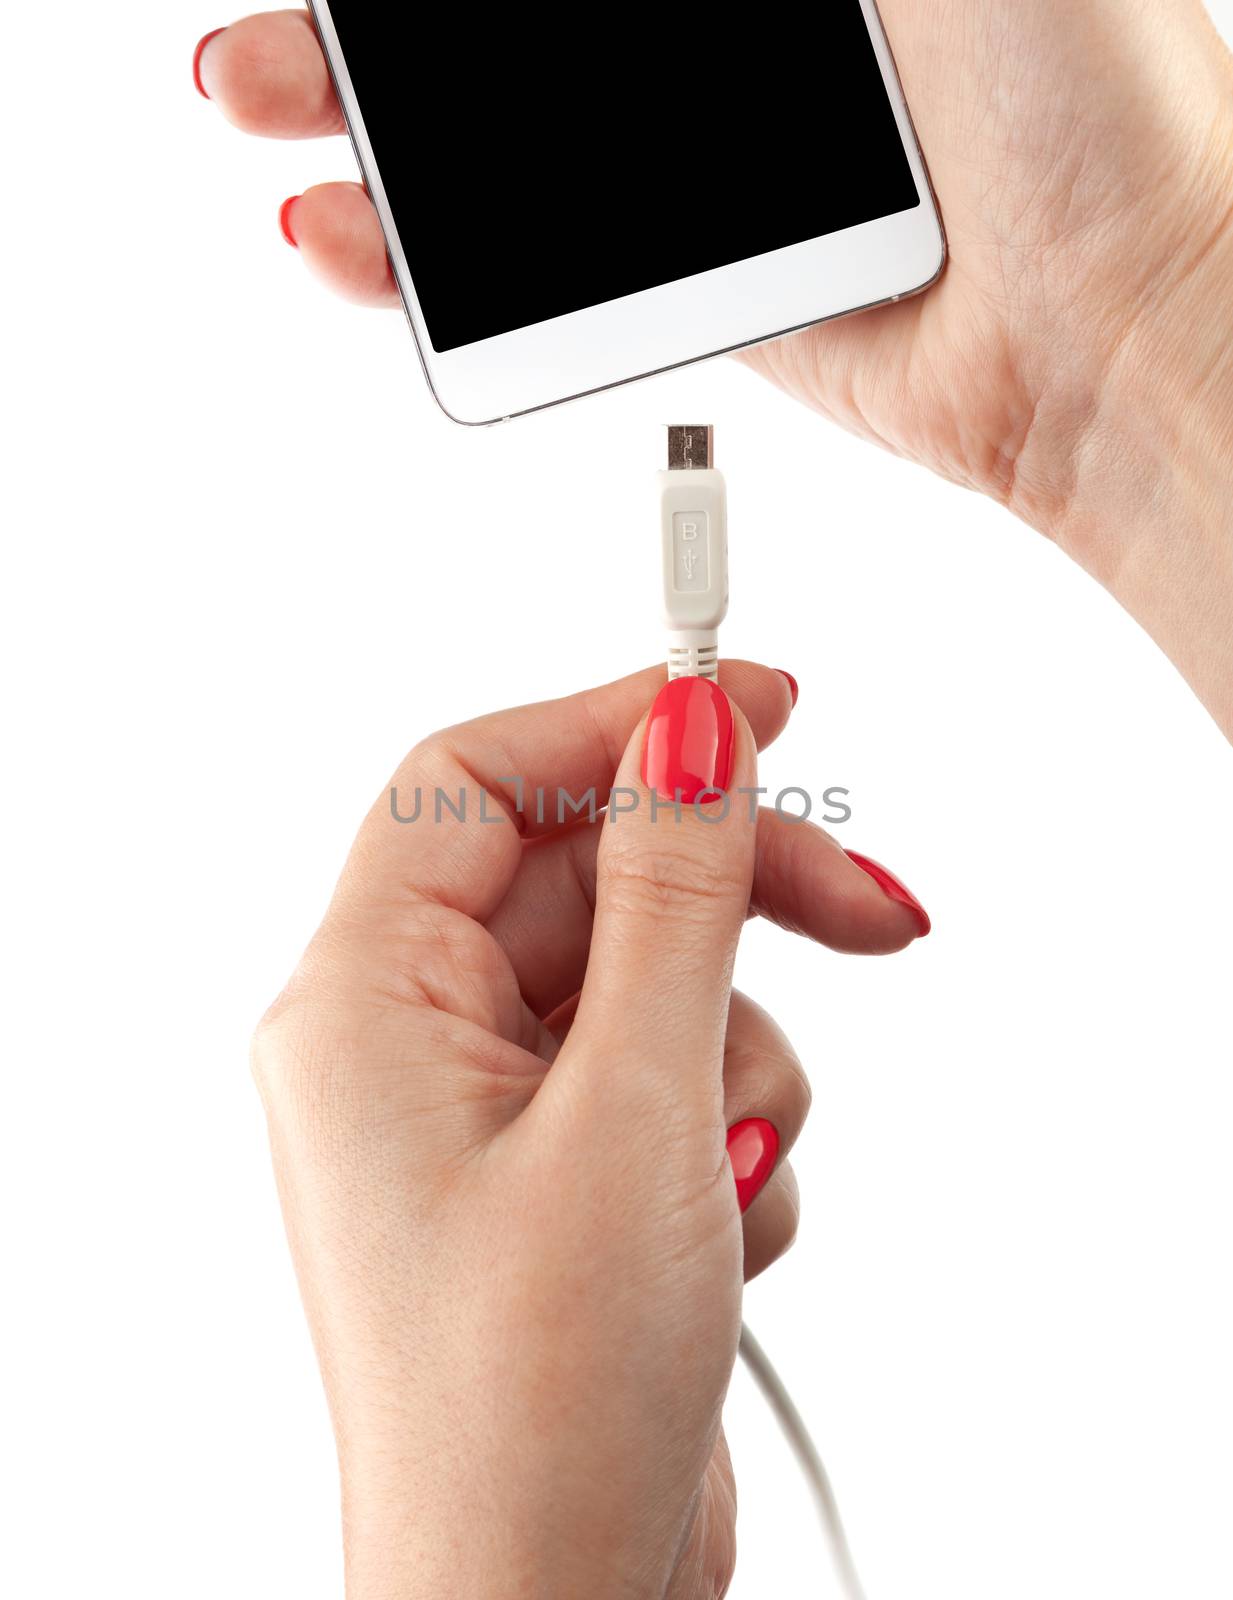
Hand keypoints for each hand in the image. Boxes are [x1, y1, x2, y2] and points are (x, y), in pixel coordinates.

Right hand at [195, 4, 1232, 736]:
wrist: (1119, 327)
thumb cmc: (1090, 109)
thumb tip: (655, 15)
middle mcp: (759, 42)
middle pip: (520, 35)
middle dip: (381, 32)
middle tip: (282, 35)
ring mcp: (725, 170)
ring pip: (518, 150)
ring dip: (383, 141)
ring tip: (277, 118)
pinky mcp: (717, 288)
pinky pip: (559, 267)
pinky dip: (456, 260)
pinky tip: (368, 240)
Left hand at [251, 663, 928, 1597]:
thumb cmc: (537, 1408)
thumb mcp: (630, 1115)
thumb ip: (670, 903)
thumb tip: (690, 736)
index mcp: (363, 1006)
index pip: (476, 781)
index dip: (614, 724)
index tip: (750, 698)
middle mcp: (413, 1045)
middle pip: (593, 878)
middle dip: (733, 900)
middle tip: (867, 907)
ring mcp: (494, 1111)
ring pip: (655, 979)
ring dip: (737, 1057)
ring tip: (730, 1170)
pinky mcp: (566, 1168)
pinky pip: (674, 1071)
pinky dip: (731, 1132)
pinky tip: (721, 1233)